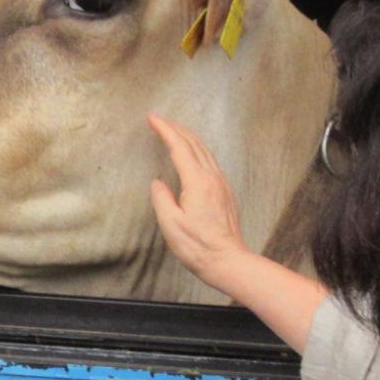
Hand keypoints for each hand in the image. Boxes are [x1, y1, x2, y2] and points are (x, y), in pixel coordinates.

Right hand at [149, 113, 252, 291]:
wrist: (227, 260)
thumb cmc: (197, 246)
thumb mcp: (170, 223)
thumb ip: (161, 198)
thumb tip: (158, 183)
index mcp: (197, 182)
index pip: (179, 147)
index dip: (165, 130)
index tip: (153, 118)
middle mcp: (212, 178)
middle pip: (194, 144)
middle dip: (177, 128)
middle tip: (161, 120)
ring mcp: (222, 184)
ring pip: (205, 151)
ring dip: (189, 137)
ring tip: (176, 131)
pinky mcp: (226, 193)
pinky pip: (211, 162)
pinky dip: (198, 150)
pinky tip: (194, 154)